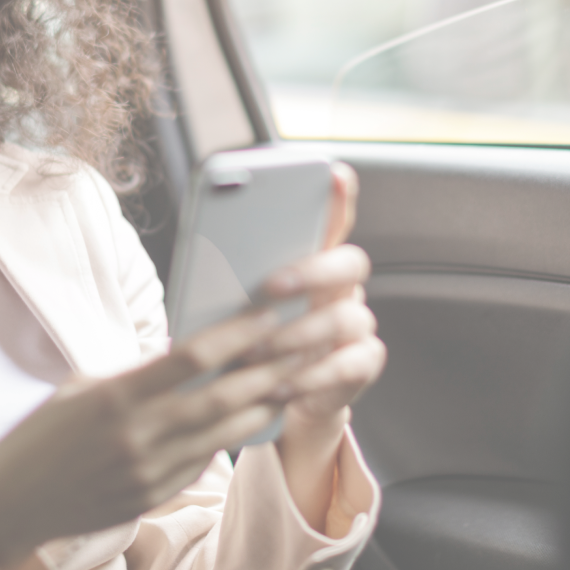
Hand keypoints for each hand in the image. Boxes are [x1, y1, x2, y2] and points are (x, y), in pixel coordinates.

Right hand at [0, 308, 299, 569]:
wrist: (11, 503)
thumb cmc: (42, 434)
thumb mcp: (81, 388)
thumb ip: (136, 372)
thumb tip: (189, 351)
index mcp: (114, 396)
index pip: (192, 357)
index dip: (237, 334)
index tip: (269, 313)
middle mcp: (136, 435)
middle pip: (220, 396)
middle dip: (267, 368)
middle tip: (302, 343)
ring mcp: (146, 471)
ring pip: (222, 432)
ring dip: (262, 405)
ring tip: (292, 378)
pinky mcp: (152, 497)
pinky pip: (202, 462)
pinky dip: (229, 436)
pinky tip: (253, 415)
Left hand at [261, 162, 386, 530]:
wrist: (272, 396)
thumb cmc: (249, 338)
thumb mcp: (235, 303)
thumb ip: (235, 275)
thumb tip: (208, 249)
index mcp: (313, 261)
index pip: (333, 219)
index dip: (338, 196)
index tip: (331, 173)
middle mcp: (342, 288)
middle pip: (351, 263)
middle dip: (312, 270)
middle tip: (271, 286)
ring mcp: (356, 325)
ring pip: (346, 317)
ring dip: (299, 333)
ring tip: (257, 351)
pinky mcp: (361, 364)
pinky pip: (349, 365)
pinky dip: (311, 378)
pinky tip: (280, 387)